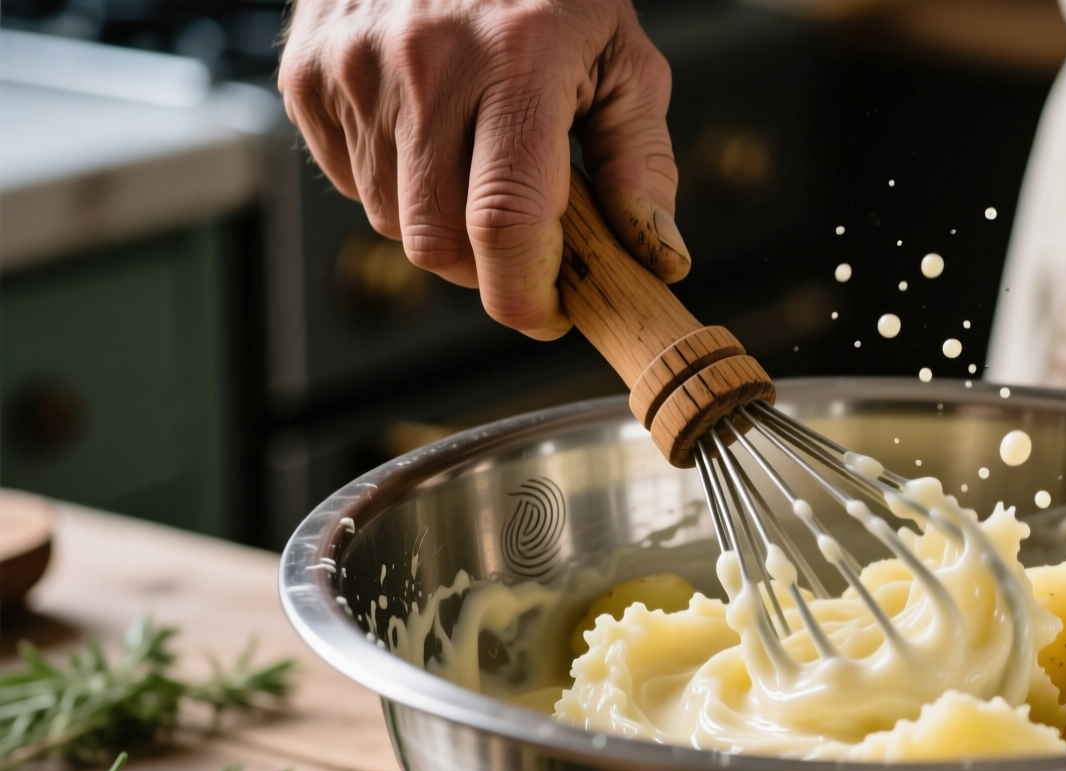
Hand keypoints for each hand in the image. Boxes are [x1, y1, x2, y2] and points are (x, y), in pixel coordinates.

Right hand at [278, 0, 690, 339]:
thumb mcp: (623, 57)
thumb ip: (641, 160)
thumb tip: (654, 253)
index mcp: (519, 60)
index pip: (506, 225)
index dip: (527, 296)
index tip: (550, 314)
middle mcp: (427, 62)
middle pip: (438, 244)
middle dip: (486, 272)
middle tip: (524, 247)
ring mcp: (356, 67)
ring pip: (390, 222)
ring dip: (442, 227)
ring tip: (478, 167)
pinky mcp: (308, 71)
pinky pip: (348, 182)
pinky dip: (394, 186)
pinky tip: (430, 137)